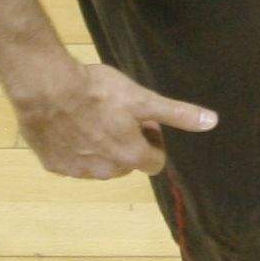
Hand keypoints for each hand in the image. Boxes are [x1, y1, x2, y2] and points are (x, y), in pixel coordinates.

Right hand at [10, 57, 216, 180]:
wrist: (47, 89)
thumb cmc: (100, 92)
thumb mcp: (143, 99)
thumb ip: (177, 114)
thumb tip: (212, 122)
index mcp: (130, 157)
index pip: (154, 162)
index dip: (153, 140)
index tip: (142, 121)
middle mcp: (104, 172)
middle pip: (126, 163)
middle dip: (126, 144)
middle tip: (117, 115)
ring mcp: (76, 171)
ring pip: (98, 164)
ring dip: (100, 146)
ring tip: (92, 117)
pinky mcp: (52, 165)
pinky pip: (71, 161)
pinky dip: (73, 147)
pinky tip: (70, 124)